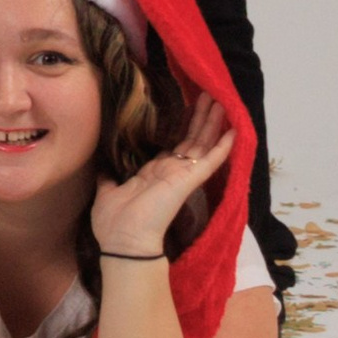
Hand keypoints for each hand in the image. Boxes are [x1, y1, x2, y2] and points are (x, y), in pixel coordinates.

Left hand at [91, 95, 236, 257]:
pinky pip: (210, 161)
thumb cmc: (115, 222)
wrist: (124, 241)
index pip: (173, 148)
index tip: (188, 110)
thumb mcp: (108, 192)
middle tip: (209, 95)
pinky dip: (222, 146)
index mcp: (154, 175)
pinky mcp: (188, 180)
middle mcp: (171, 173)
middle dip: (200, 118)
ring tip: (221, 102)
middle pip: (191, 141)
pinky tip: (234, 131)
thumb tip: (103, 167)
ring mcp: (182, 176)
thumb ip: (108, 178)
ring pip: (202, 144)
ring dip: (211, 123)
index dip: (181, 129)